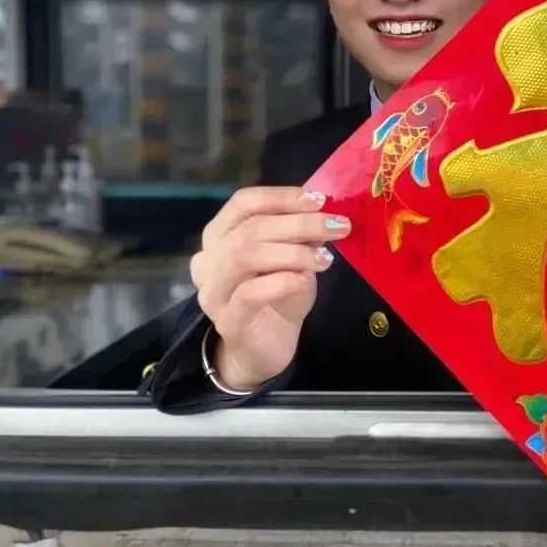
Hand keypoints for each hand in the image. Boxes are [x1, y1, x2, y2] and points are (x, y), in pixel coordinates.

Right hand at [190, 186, 350, 390]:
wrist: (264, 349)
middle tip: (338, 226)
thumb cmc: (278, 297)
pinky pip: (249, 293)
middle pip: (251, 228)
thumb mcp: (293, 259)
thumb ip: (300, 237)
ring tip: (325, 258)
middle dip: (299, 223)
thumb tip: (323, 213)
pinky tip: (304, 279)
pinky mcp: (226, 320)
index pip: (244, 203)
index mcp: (220, 235)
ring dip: (292, 251)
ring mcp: (213, 290)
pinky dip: (281, 281)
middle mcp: (209, 259)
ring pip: (246, 255)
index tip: (320, 200)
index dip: (282, 197)